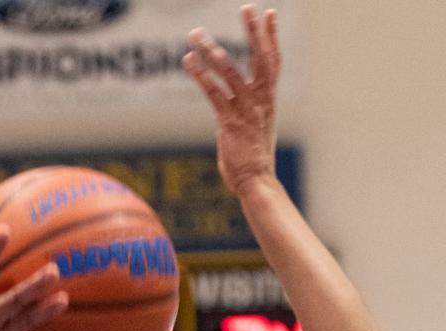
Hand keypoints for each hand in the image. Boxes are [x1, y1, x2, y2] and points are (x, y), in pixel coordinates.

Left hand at [184, 6, 279, 195]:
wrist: (256, 182)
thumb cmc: (252, 160)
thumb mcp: (253, 130)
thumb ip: (242, 113)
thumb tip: (226, 111)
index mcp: (268, 100)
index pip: (273, 62)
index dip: (271, 37)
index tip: (269, 13)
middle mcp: (259, 100)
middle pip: (259, 58)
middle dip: (252, 31)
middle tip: (246, 7)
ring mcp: (245, 110)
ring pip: (229, 71)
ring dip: (211, 49)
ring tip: (196, 34)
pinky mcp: (229, 122)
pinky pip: (213, 93)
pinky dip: (200, 75)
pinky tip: (189, 61)